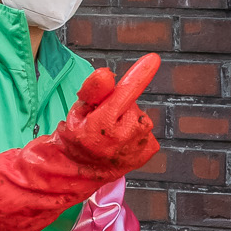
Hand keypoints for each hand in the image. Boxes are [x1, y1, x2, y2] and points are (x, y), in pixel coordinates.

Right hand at [55, 52, 161, 173]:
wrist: (82, 171)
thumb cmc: (78, 136)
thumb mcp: (77, 111)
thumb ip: (92, 91)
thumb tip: (107, 74)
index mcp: (103, 124)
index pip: (124, 92)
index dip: (140, 74)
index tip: (153, 58)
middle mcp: (125, 136)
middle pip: (131, 102)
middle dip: (120, 106)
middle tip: (103, 120)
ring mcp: (139, 145)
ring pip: (139, 115)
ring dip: (128, 119)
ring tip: (112, 133)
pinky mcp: (149, 151)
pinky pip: (146, 129)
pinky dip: (136, 132)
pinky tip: (123, 142)